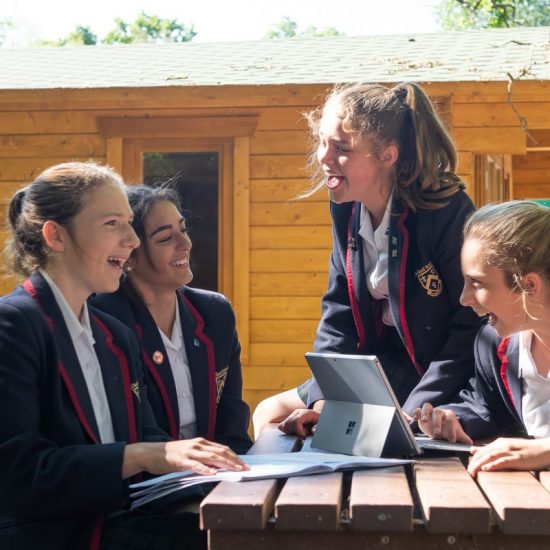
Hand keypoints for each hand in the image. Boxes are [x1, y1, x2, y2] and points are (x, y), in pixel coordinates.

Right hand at [123, 438, 248, 478]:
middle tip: (246, 468)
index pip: (222, 448)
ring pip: (212, 457)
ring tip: (236, 470)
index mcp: (201, 442)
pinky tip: (213, 473)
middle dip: (235, 460)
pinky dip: (206, 469)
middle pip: (221, 452)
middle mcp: (198, 444)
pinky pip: (196, 465)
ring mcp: (190, 452)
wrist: (152, 453)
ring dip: (226, 464)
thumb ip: (203, 457)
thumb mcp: (190, 453)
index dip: (235, 456)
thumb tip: (218, 466)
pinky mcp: (181, 460)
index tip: (245, 463)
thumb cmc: (171, 455)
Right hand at [278, 408, 320, 437]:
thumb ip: (318, 428)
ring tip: (300, 433)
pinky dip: (286, 431)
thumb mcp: (322, 425)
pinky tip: (294, 433)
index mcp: (306, 413)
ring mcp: (291, 416)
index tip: (304, 436)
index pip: (296, 421)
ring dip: (290, 432)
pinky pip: (281, 426)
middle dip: (295, 433)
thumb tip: (312, 431)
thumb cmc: (320, 422)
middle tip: (303, 435)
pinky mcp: (288, 420)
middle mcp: (297, 412)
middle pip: (288, 423)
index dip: (299, 431)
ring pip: (284, 426)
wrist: (318, 418)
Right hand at [413, 403, 472, 443]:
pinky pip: (418, 410)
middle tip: (437, 433)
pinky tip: (416, 419)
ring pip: (427, 406)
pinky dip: (416, 413)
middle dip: (437, 422)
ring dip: (425, 413)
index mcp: (449, 415)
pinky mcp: (421, 414)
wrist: (438, 428)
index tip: (451, 440)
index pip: (450, 418)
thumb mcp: (456, 435)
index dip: (452, 428)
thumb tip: (471, 444)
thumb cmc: (447, 431)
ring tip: (424, 421)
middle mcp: (439, 412)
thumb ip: (463, 438)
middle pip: (438, 412)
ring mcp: (429, 412)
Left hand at [467, 437, 549, 476]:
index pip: (482, 450)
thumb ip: (491, 449)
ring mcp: (510, 451)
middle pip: (484, 453)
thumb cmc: (527, 450)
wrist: (545, 449)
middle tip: (468, 472)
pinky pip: (503, 461)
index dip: (473, 459)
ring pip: (490, 456)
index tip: (468, 467)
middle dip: (474, 463)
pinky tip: (486, 469)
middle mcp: (502, 445)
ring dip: (480, 464)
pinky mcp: (517, 458)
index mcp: (500, 442)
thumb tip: (473, 450)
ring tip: (473, 472)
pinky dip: (493, 465)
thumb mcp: (507, 447)